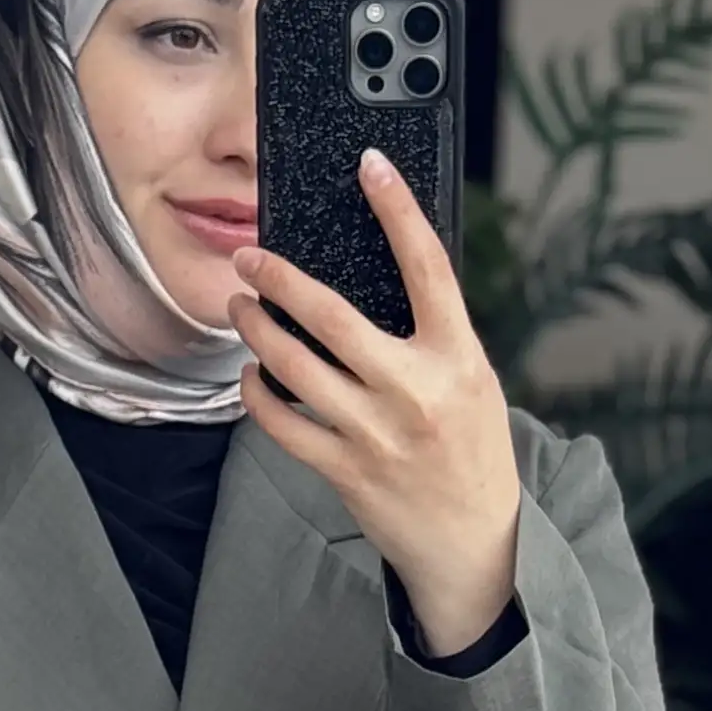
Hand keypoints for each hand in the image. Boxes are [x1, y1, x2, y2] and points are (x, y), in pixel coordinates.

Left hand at [229, 151, 520, 656]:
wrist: (471, 544)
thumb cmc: (470, 452)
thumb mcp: (471, 382)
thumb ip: (432, 336)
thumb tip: (378, 279)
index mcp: (458, 358)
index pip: (427, 267)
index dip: (398, 210)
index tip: (370, 166)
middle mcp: (415, 392)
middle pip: (333, 318)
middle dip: (280, 279)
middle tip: (250, 257)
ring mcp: (376, 434)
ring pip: (295, 368)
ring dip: (257, 332)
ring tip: (239, 307)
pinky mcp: (345, 469)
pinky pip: (284, 423)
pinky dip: (258, 393)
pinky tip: (250, 375)